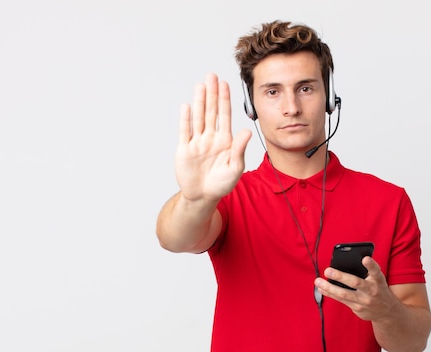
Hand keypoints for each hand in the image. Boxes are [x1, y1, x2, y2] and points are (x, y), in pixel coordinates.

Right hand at [176, 73, 251, 201]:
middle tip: (212, 76)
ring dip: (199, 101)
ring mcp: (197, 142)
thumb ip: (239, 149)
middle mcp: (211, 138)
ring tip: (200, 85)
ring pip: (199, 117)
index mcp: (225, 141)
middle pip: (211, 111)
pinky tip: (187, 106)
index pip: (225, 115)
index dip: (224, 99)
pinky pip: (185, 131)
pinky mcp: (185, 149)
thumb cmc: (221, 184)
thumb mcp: (235, 167)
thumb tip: (246, 131)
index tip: (225, 84)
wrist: (203, 196)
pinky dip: (186, 119)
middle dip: (212, 93)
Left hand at [314, 257, 394, 321]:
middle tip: (328, 270)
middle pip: (355, 283)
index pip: (376, 271)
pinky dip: (330, 294)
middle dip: (340, 276)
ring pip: (344, 294)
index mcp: (378, 280)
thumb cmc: (378, 289)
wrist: (387, 312)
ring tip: (318, 281)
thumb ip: (367, 271)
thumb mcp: (378, 279)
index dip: (371, 265)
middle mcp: (372, 291)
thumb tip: (346, 262)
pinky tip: (322, 289)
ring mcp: (364, 301)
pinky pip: (341, 300)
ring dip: (329, 287)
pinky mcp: (357, 309)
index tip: (365, 259)